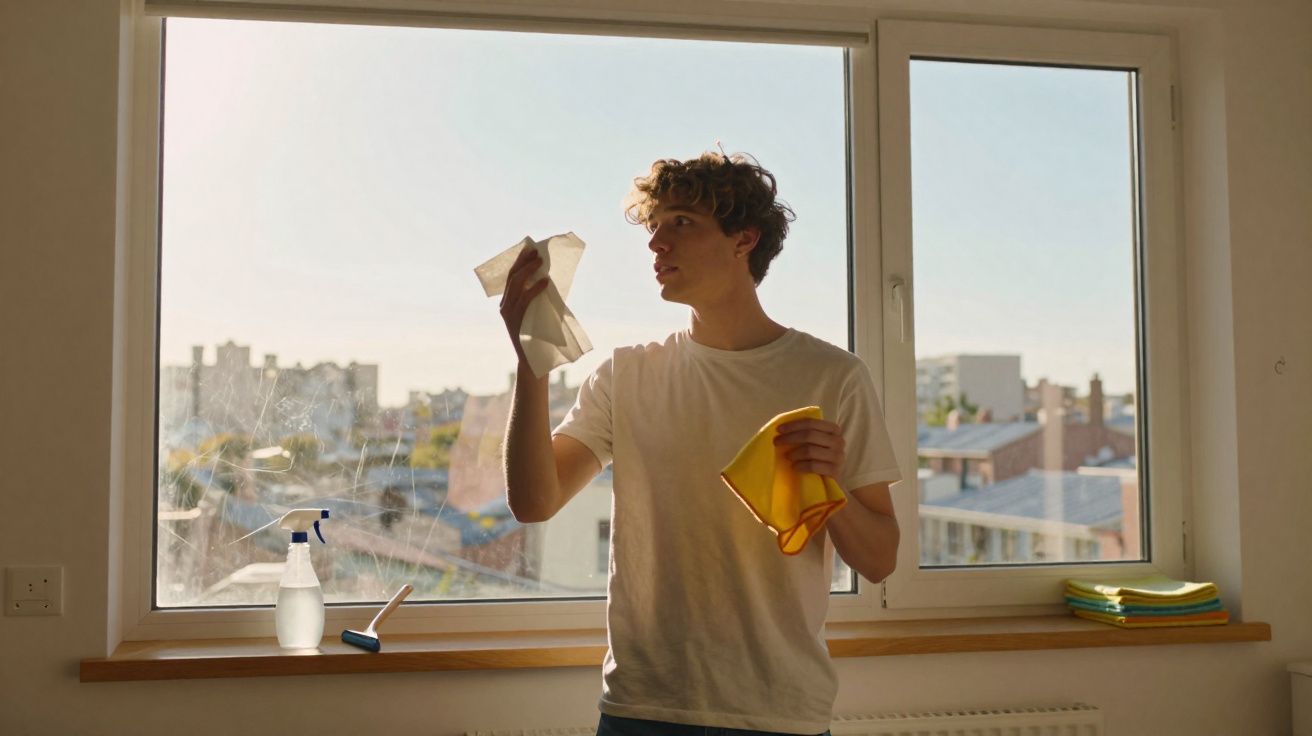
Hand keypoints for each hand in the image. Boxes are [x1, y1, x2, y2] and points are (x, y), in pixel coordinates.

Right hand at [498, 246, 549, 361]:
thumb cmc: (540, 338)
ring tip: (541, 262)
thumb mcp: (538, 313)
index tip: (529, 250)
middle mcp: (504, 307)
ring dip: (529, 271)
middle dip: (524, 262)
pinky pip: (525, 300)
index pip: (511, 278)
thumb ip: (538, 299)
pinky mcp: (515, 322)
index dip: (519, 262)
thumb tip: (549, 277)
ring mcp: (508, 315)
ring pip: (516, 286)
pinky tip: (546, 282)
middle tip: (537, 252)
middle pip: (512, 278)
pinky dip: (536, 289)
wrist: (534, 362)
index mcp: (507, 304)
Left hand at [774, 418, 845, 478]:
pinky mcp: (835, 471)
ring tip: (787, 457)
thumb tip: (782, 427)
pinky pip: (813, 465)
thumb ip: (805, 432)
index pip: (811, 423)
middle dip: (790, 437)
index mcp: (833, 429)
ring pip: (810, 450)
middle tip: (777, 442)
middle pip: (809, 435)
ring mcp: (838, 456)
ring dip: (795, 453)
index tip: (778, 429)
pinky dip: (801, 465)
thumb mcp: (815, 442)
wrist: (831, 481)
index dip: (793, 425)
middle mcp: (838, 441)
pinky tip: (795, 467)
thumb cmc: (819, 458)